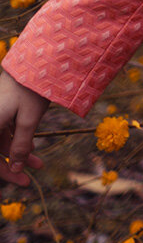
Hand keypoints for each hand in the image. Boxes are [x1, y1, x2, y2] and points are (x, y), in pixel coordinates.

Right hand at [0, 68, 48, 187]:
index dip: (4, 173)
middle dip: (12, 166)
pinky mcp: (2, 109)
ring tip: (38, 164)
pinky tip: (32, 149)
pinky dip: (17, 140)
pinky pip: (5, 131)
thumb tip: (16, 168)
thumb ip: (20, 145)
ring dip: (18, 153)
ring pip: (2, 142)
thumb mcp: (28, 120)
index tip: (22, 183)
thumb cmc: (31, 89)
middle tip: (28, 180)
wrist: (37, 60)